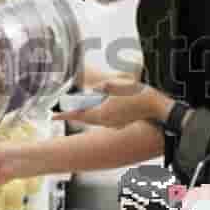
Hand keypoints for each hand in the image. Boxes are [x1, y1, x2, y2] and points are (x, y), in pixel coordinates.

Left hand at [54, 79, 172, 128]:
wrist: (157, 109)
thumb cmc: (139, 96)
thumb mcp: (118, 85)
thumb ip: (104, 86)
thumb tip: (95, 88)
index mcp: (102, 114)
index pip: (78, 114)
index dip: (64, 114)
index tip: (51, 115)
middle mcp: (106, 122)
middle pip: (84, 117)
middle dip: (73, 112)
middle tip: (60, 111)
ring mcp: (114, 124)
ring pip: (95, 118)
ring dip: (87, 112)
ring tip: (80, 105)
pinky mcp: (120, 123)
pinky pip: (105, 118)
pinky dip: (99, 112)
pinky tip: (101, 106)